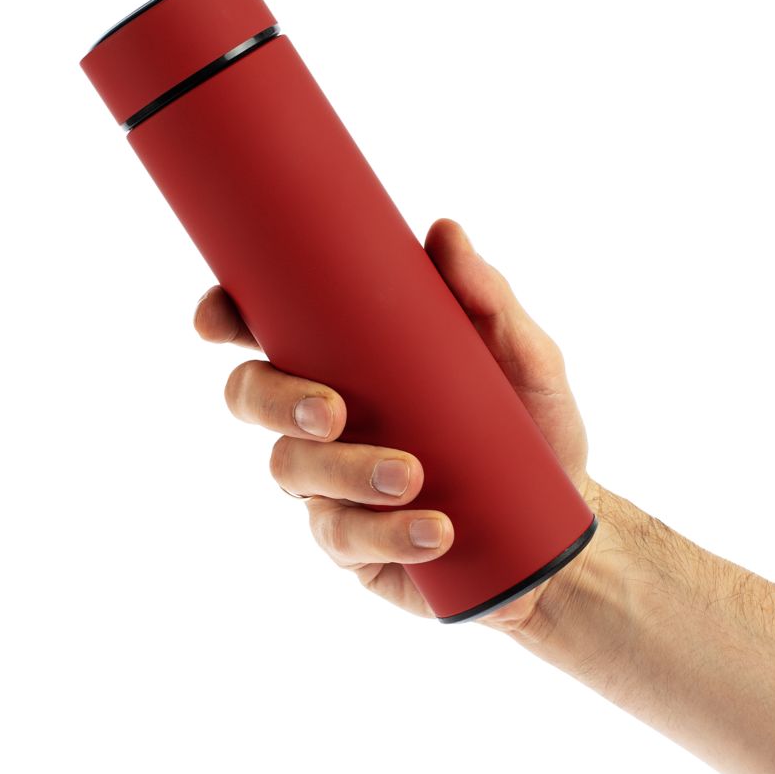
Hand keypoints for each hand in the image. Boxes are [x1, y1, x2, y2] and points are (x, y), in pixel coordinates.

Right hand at [193, 218, 591, 632]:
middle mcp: (323, 418)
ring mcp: (332, 482)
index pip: (266, 330)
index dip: (226, 317)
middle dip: (277, 399)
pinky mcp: (355, 541)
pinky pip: (342, 537)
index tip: (218, 318)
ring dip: (346, 471)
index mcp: (347, 360)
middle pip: (252, 397)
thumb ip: (487, 299)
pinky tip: (435, 530)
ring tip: (413, 476)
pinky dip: (386, 533)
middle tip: (333, 411)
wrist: (556, 522)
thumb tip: (446, 232)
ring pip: (290, 470)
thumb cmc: (526, 424)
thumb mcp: (520, 356)